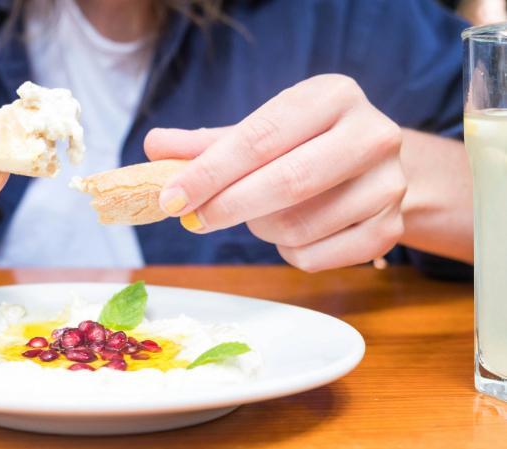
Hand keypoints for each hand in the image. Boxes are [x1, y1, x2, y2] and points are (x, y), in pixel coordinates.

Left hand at [144, 74, 405, 271]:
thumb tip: (154, 146)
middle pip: (287, 182)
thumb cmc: (303, 144)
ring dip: (261, 229)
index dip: (208, 173)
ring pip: (299, 227)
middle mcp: (372, 134)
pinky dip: (287, 252)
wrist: (370, 165)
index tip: (170, 198)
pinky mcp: (390, 229)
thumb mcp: (259, 132)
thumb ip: (207, 143)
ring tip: (259, 214)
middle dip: (228, 207)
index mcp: (332, 95)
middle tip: (193, 220)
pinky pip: (315, 256)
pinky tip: (290, 233)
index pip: (259, 138)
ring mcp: (389, 185)